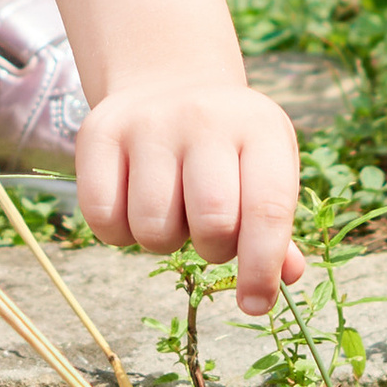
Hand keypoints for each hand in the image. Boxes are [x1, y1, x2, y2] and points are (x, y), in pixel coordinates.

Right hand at [73, 78, 305, 313]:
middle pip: (212, 222)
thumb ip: (276, 224)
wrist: (167, 81)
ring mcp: (148, 123)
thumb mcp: (264, 166)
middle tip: (210, 234)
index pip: (267, 210)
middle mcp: (204, 119)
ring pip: (153, 227)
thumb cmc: (227, 145)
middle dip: (213, 250)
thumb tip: (288, 276)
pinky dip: (119, 233)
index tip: (255, 304)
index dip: (262, 268)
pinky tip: (133, 206)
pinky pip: (103, 218)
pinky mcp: (99, 133)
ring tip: (171, 212)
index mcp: (259, 128)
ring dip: (163, 242)